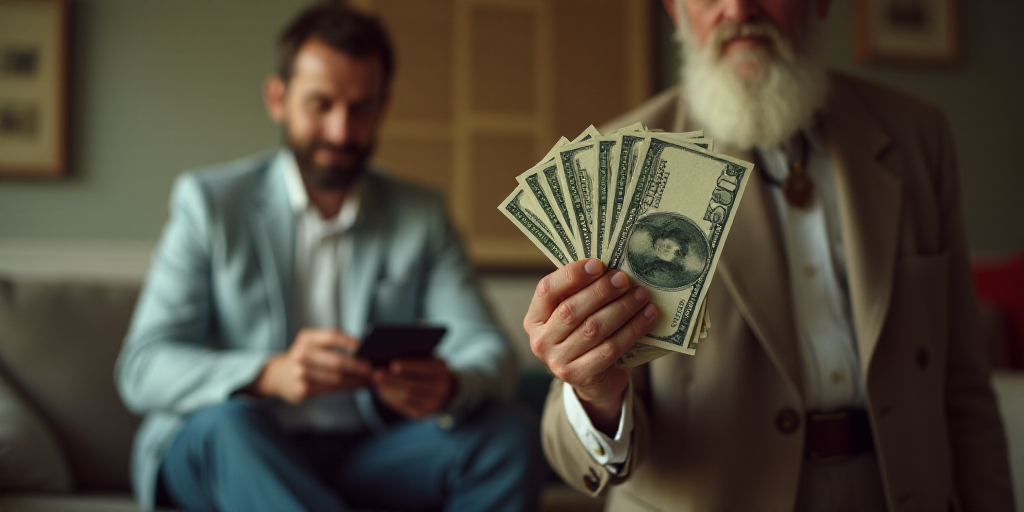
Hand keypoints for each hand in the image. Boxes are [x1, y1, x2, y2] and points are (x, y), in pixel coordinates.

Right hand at [249, 328, 371, 403]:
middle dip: (358, 366)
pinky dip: (348, 388)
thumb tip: (363, 348)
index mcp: (307, 338)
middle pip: (336, 360)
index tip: (362, 346)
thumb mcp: (312, 343)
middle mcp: (302, 354)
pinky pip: (332, 389)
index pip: (331, 336)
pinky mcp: (303, 389)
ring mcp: (301, 373)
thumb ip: (332, 343)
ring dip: (356, 379)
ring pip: (336, 378)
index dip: (348, 341)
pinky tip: (357, 385)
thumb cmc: (305, 356)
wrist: (279, 375)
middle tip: (371, 368)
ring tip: (368, 378)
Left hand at [370, 358, 454, 419]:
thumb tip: (386, 357)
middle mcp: (440, 387)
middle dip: (393, 380)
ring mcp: (433, 403)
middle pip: (414, 385)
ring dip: (389, 389)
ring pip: (407, 398)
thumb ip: (410, 354)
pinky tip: (381, 390)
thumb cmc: (424, 366)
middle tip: (376, 373)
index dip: (409, 366)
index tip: (392, 364)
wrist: (440, 387)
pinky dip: (391, 398)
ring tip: (375, 381)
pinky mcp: (422, 413)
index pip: (425, 367)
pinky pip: (404, 407)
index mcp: (440, 368)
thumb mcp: (423, 357)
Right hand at [525, 259, 656, 434]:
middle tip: (624, 279)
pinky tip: (647, 316)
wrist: (592, 379)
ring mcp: (558, 361)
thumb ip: (580, 293)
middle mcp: (541, 341)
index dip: (572, 275)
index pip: (546, 290)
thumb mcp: (574, 315)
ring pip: (593, 329)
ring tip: (640, 295)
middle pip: (571, 310)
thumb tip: (609, 267)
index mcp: (535, 318)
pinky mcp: (580, 375)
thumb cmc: (582, 336)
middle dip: (601, 291)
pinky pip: (610, 348)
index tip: (598, 264)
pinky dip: (632, 330)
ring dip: (621, 308)